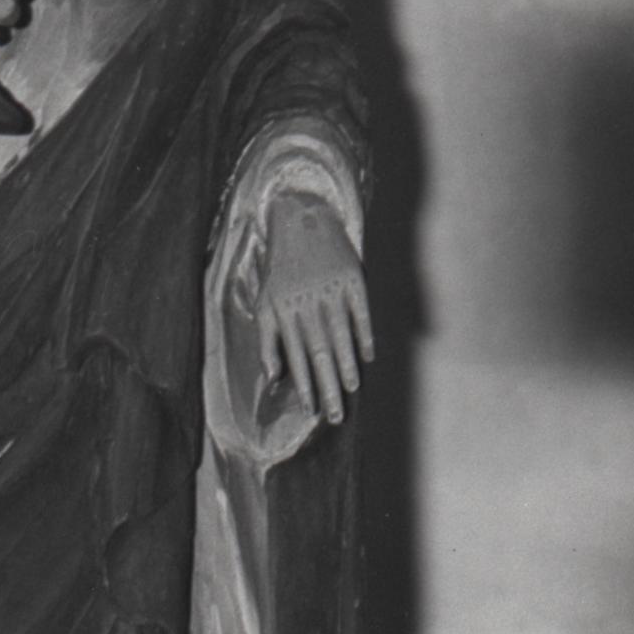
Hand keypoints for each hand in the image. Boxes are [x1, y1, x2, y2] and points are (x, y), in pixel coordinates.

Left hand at [258, 193, 372, 426]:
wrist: (301, 218)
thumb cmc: (280, 266)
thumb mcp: (265, 299)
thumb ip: (268, 339)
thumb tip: (273, 376)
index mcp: (286, 310)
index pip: (296, 356)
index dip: (304, 384)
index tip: (311, 409)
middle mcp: (308, 304)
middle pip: (320, 352)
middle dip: (328, 386)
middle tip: (337, 415)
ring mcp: (331, 291)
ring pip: (341, 336)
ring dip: (347, 365)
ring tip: (351, 390)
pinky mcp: (351, 280)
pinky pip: (360, 313)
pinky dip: (365, 334)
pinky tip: (368, 355)